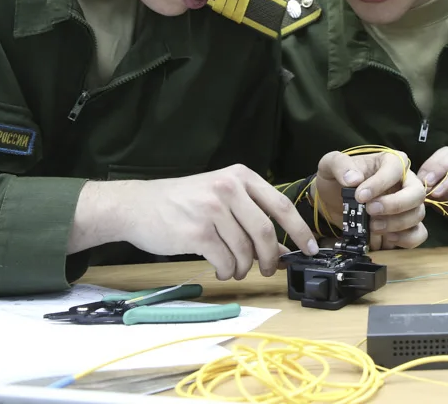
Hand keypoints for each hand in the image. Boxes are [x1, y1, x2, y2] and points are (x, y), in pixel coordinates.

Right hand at [69, 164, 316, 281]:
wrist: (136, 206)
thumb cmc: (182, 203)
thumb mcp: (219, 197)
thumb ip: (250, 216)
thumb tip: (281, 249)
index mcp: (240, 176)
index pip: (280, 205)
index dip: (299, 230)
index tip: (311, 248)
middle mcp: (228, 188)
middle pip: (265, 231)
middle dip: (270, 257)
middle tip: (268, 270)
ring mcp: (212, 209)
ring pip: (244, 250)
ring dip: (244, 267)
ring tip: (234, 269)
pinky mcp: (196, 232)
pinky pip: (224, 260)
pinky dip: (226, 270)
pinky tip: (220, 270)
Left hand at [315, 150, 426, 249]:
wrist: (332, 202)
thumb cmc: (336, 180)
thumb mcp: (330, 165)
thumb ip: (339, 165)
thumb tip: (353, 179)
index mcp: (390, 162)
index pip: (396, 168)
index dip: (380, 183)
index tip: (360, 196)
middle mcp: (405, 182)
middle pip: (417, 193)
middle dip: (395, 205)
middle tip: (370, 211)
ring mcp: (408, 205)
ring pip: (418, 214)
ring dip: (396, 224)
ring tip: (372, 226)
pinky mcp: (406, 226)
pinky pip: (419, 234)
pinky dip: (406, 239)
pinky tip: (387, 238)